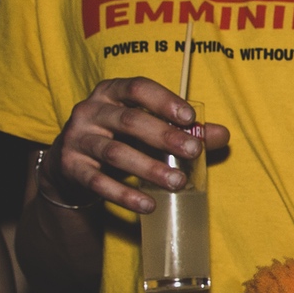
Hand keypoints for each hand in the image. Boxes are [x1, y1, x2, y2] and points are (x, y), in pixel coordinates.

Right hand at [42, 78, 228, 213]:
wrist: (71, 163)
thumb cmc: (119, 137)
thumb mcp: (147, 128)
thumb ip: (183, 129)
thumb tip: (222, 135)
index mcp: (111, 92)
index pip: (137, 87)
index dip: (163, 100)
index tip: (190, 117)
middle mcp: (90, 110)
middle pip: (128, 121)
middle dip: (163, 135)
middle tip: (193, 151)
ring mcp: (77, 139)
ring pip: (115, 153)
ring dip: (149, 168)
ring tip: (177, 183)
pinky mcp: (70, 168)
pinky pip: (98, 182)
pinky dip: (124, 195)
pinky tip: (148, 204)